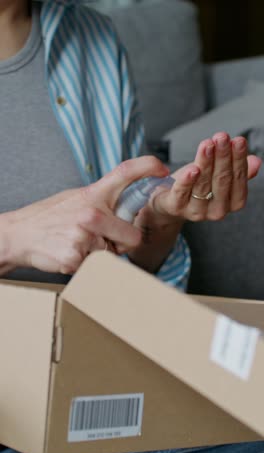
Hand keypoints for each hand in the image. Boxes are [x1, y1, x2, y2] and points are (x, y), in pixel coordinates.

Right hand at [1, 156, 167, 274]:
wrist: (18, 235)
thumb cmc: (49, 217)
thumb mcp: (75, 199)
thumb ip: (101, 202)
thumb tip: (128, 205)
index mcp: (93, 194)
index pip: (125, 172)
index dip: (148, 167)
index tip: (163, 169)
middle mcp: (91, 213)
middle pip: (133, 237)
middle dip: (123, 243)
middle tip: (103, 239)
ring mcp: (84, 237)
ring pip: (113, 256)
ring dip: (101, 255)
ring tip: (78, 245)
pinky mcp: (76, 258)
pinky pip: (96, 268)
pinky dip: (87, 265)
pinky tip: (70, 254)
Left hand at [150, 132, 261, 223]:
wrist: (169, 200)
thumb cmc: (197, 184)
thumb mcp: (218, 174)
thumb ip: (238, 170)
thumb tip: (256, 161)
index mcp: (232, 202)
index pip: (239, 179)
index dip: (239, 159)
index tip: (238, 140)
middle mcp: (217, 210)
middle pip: (222, 180)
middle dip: (223, 156)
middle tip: (221, 137)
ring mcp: (196, 211)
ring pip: (203, 184)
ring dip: (205, 162)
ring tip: (207, 144)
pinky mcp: (176, 207)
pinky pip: (182, 193)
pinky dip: (187, 180)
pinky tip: (192, 168)